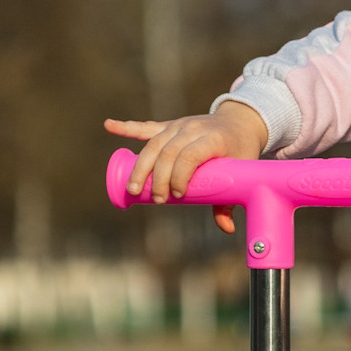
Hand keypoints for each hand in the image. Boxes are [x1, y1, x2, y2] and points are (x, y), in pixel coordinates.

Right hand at [103, 104, 266, 233]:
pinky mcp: (169, 126)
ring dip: (141, 166)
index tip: (178, 196)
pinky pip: (145, 127)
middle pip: (168, 152)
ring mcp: (179, 125)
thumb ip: (229, 201)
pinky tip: (109, 126)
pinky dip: (126, 128)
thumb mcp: (241, 172)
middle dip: (158, 178)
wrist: (240, 122)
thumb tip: (226, 228)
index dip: (180, 175)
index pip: (190, 155)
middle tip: (157, 200)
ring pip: (154, 144)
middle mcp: (193, 128)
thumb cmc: (240, 151)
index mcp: (213, 138)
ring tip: (133, 189)